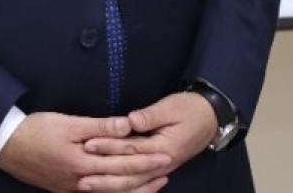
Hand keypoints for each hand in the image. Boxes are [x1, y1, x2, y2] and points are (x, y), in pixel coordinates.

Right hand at [0, 111, 171, 191]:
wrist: (7, 147)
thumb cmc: (36, 130)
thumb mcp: (67, 123)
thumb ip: (99, 127)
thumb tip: (127, 127)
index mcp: (83, 163)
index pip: (121, 161)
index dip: (145, 157)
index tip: (165, 153)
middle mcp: (82, 182)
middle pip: (121, 180)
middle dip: (146, 175)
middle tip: (167, 167)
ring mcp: (74, 190)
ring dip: (136, 188)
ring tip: (156, 183)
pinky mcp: (67, 191)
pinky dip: (116, 192)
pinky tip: (125, 189)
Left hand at [82, 92, 216, 177]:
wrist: (210, 119)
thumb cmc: (189, 109)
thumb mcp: (171, 107)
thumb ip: (150, 116)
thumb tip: (130, 121)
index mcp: (164, 148)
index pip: (131, 149)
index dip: (109, 146)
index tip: (88, 144)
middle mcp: (162, 164)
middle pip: (129, 174)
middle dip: (105, 176)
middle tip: (82, 178)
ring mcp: (161, 169)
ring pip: (133, 183)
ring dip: (111, 185)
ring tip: (89, 186)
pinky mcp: (158, 168)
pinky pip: (139, 182)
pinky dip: (124, 188)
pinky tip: (108, 189)